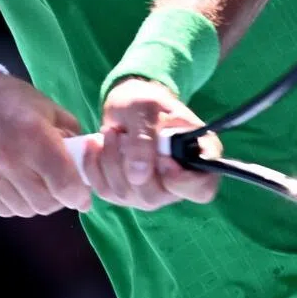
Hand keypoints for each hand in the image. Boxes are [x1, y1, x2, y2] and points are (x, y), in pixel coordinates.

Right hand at [0, 69, 91, 217]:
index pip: (65, 185)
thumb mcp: (47, 107)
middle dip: (59, 198)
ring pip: (24, 210)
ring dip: (36, 200)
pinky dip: (15, 202)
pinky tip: (15, 183)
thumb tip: (87, 162)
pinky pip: (2, 209)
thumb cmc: (9, 98)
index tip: (83, 195)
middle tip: (59, 186)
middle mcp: (8, 158)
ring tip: (36, 181)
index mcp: (33, 135)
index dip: (79, 195)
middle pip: (46, 203)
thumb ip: (71, 135)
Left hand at [80, 77, 219, 209]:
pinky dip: (94, 167)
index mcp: (198, 158)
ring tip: (109, 132)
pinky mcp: (128, 194)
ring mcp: (152, 191)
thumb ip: (145, 140)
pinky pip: (106, 191)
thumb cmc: (146, 102)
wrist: (128, 104)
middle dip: (130, 164)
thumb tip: (139, 175)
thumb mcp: (146, 109)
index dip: (183, 182)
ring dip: (110, 160)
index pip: (202, 189)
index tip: (163, 161)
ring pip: (126, 194)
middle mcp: (178, 183)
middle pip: (155, 195)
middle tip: (121, 134)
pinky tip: (95, 145)